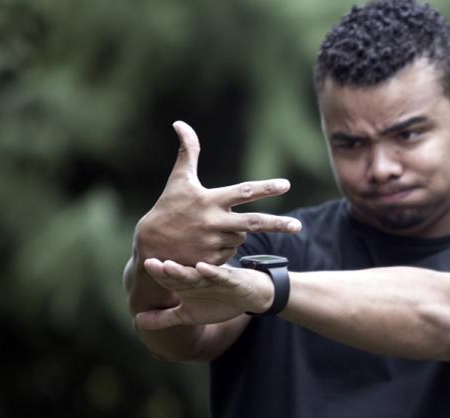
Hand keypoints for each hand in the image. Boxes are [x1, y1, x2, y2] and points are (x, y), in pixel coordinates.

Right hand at [134, 121, 301, 265]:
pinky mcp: (213, 261)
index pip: (244, 192)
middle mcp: (214, 222)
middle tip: (298, 226)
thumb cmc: (168, 207)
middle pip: (254, 223)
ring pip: (242, 236)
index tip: (286, 185)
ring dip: (236, 231)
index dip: (266, 188)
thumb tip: (181, 123)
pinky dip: (227, 245)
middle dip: (279, 224)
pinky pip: (232, 251)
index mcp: (209, 200)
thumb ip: (187, 153)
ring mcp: (214, 243)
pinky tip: (209, 243)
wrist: (150, 246)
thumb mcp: (179, 180)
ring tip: (215, 228)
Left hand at [134, 259, 271, 329]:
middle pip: (179, 273)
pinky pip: (221, 275)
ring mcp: (214, 277)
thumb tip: (137, 322)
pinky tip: (202, 268)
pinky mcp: (231, 279)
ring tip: (168, 265)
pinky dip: (213, 272)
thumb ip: (164, 318)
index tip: (144, 266)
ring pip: (197, 273)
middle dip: (165, 270)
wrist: (249, 297)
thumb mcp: (188, 314)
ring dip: (184, 270)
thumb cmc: (217, 302)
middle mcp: (197, 276)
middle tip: (149, 263)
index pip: (168, 278)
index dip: (157, 274)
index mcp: (185, 284)